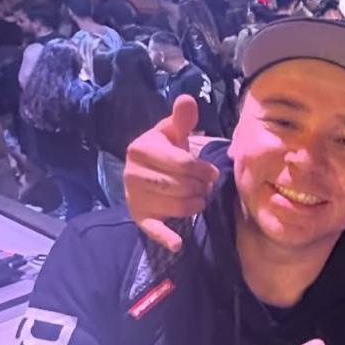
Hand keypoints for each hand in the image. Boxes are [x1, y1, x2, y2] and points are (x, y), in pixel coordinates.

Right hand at [124, 95, 220, 250]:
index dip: (202, 170)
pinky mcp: (139, 217)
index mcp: (140, 148)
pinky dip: (167, 237)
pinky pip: (154, 229)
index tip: (211, 173)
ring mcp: (134, 197)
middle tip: (205, 186)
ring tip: (198, 197)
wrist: (145, 172)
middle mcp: (132, 173)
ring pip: (177, 206)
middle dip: (200, 187)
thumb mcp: (172, 133)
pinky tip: (178, 244)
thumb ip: (182, 119)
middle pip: (181, 186)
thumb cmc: (164, 150)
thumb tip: (188, 100)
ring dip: (195, 204)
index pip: (182, 163)